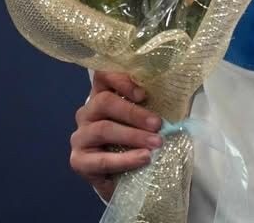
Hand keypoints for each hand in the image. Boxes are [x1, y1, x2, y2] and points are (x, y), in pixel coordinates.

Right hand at [70, 71, 163, 201]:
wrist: (120, 177)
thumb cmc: (133, 141)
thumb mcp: (142, 121)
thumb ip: (149, 107)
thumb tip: (174, 99)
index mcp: (101, 96)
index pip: (103, 76)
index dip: (121, 80)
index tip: (143, 94)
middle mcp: (87, 113)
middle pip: (104, 102)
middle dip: (134, 113)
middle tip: (158, 124)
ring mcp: (80, 136)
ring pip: (104, 129)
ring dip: (133, 136)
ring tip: (156, 144)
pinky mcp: (78, 161)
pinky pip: (101, 159)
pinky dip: (125, 159)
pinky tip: (142, 159)